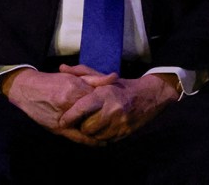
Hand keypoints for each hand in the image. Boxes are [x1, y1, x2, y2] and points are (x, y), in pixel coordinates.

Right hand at [0, 66, 115, 145]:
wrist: (26, 90)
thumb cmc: (50, 82)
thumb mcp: (72, 77)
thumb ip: (94, 78)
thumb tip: (115, 77)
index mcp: (75, 88)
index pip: (101, 100)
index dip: (111, 105)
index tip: (120, 108)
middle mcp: (70, 102)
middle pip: (97, 114)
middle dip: (108, 119)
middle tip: (121, 123)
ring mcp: (64, 116)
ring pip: (90, 127)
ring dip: (102, 131)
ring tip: (112, 133)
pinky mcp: (59, 127)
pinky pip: (79, 137)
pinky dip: (91, 141)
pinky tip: (100, 142)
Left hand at [58, 69, 178, 141]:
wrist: (147, 96)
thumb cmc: (118, 86)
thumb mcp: (100, 76)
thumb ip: (80, 73)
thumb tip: (61, 68)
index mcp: (104, 95)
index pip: (82, 109)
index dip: (70, 117)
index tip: (62, 120)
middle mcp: (113, 110)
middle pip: (87, 126)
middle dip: (80, 125)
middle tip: (77, 121)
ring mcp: (120, 123)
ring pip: (96, 135)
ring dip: (90, 132)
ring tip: (88, 124)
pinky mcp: (125, 133)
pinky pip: (106, 140)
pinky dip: (100, 136)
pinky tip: (99, 128)